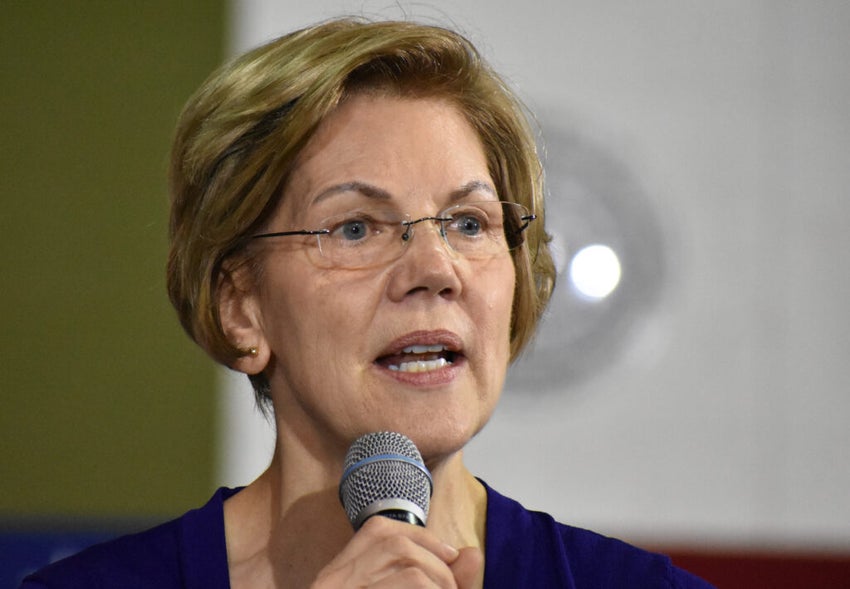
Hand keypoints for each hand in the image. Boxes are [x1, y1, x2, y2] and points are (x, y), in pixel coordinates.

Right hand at [311, 516, 482, 587]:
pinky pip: (409, 581)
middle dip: (438, 563)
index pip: (377, 530)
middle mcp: (332, 582)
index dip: (422, 538)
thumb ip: (448, 582)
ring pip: (405, 564)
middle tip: (452, 588)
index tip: (449, 557)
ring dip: (440, 580)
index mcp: (341, 577)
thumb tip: (473, 553)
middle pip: (395, 543)